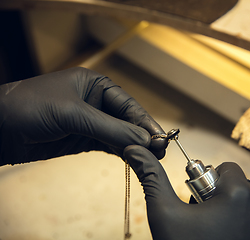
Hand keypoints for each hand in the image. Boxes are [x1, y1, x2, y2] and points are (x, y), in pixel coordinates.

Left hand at [0, 67, 167, 164]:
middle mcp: (96, 102)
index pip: (128, 104)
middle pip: (127, 120)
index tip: (160, 138)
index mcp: (96, 85)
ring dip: (134, 146)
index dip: (145, 122)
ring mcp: (90, 122)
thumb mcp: (74, 114)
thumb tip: (144, 139)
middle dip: (142, 135)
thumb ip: (110, 128)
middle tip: (160, 151)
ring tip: (151, 157)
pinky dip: (120, 152)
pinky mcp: (83, 139)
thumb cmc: (31, 107)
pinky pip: (108, 145)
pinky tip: (132, 158)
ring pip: (119, 135)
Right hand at [124, 145, 249, 239]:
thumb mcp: (165, 214)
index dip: (207, 180)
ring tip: (216, 230)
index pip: (226, 168)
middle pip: (240, 185)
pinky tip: (230, 238)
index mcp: (239, 194)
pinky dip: (248, 225)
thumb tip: (134, 149)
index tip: (198, 200)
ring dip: (235, 210)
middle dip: (221, 195)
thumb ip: (152, 177)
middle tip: (205, 218)